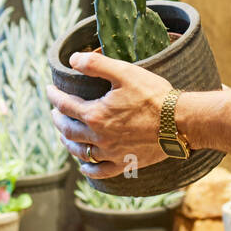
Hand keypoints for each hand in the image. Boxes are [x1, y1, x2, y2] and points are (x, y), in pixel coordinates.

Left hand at [46, 50, 173, 178]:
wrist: (180, 121)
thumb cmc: (153, 94)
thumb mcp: (124, 72)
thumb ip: (96, 64)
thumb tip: (72, 59)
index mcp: (95, 114)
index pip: (65, 105)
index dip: (54, 96)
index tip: (49, 89)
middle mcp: (99, 137)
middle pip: (68, 130)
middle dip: (57, 119)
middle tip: (54, 111)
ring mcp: (111, 153)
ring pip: (80, 152)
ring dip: (68, 142)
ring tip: (64, 134)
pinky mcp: (124, 163)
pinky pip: (100, 171)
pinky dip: (89, 169)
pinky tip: (85, 166)